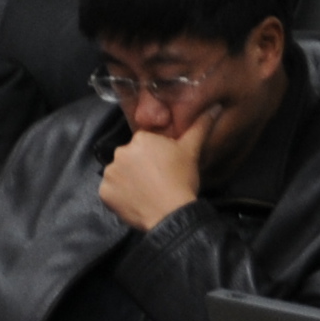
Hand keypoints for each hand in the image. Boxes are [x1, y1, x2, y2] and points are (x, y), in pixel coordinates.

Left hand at [97, 103, 229, 231]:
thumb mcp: (192, 151)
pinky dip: (119, 197)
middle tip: (157, 181)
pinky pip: (110, 192)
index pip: (145, 144)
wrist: (171, 213)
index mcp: (140, 139)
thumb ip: (200, 126)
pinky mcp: (104, 193)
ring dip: (128, 181)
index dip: (155, 157)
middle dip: (140, 167)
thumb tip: (215, 107)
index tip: (165, 168)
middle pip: (130, 158)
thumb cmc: (181, 179)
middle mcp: (120, 151)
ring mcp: (109, 173)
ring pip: (119, 174)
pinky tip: (135, 202)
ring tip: (146, 193)